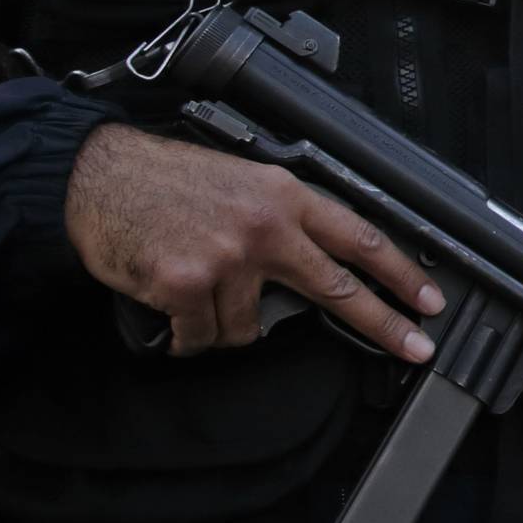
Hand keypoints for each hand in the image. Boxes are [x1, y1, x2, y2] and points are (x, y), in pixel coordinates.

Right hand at [66, 123, 443, 360]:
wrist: (94, 176)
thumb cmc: (163, 178)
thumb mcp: (241, 180)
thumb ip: (284, 219)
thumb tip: (319, 265)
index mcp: (284, 196)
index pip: (360, 237)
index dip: (401, 272)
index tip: (428, 298)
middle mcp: (265, 228)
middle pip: (339, 288)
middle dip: (383, 322)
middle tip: (414, 346)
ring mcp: (228, 259)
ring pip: (250, 328)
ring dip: (224, 324)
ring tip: (197, 292)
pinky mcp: (187, 287)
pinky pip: (202, 338)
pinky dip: (186, 336)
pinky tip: (172, 311)